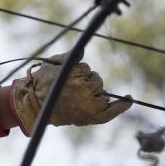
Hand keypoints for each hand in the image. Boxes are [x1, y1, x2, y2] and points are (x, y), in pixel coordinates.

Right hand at [10, 53, 132, 135]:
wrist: (34, 106)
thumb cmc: (42, 84)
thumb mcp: (54, 65)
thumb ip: (70, 57)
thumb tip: (83, 48)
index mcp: (73, 75)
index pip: (87, 69)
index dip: (80, 72)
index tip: (70, 78)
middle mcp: (83, 90)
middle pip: (96, 80)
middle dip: (88, 82)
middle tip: (72, 90)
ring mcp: (89, 105)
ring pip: (102, 94)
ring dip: (96, 94)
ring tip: (78, 100)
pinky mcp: (92, 117)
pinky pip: (112, 111)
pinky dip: (122, 106)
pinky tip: (129, 99)